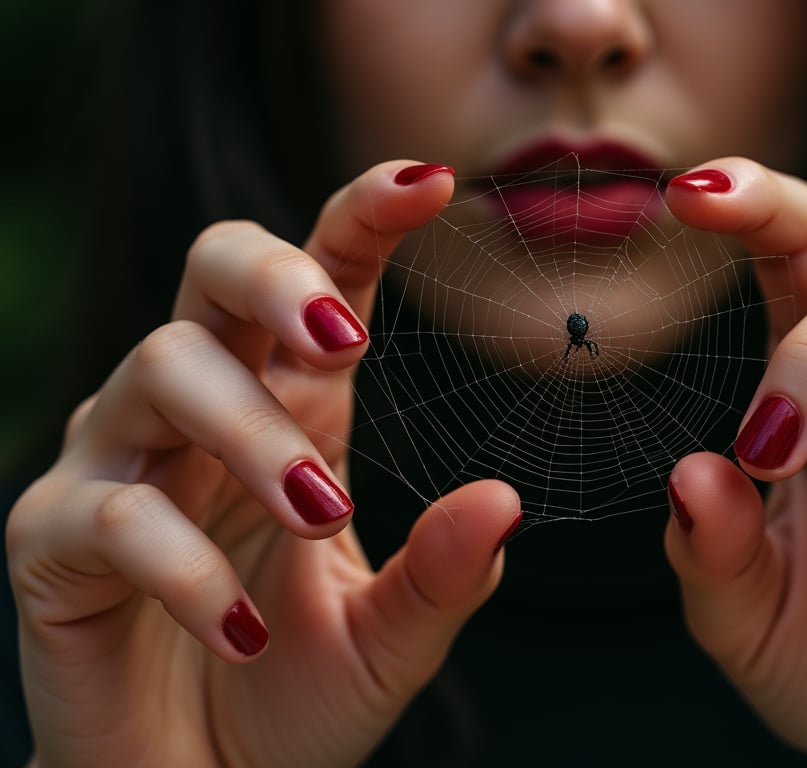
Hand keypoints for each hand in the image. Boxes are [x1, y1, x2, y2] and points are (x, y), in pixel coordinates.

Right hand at [7, 162, 521, 766]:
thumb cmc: (292, 696)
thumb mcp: (389, 641)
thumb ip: (445, 576)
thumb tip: (504, 500)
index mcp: (296, 410)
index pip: (322, 280)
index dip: (363, 218)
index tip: (431, 182)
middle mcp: (206, 412)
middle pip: (211, 269)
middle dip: (272, 277)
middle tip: (344, 343)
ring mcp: (123, 466)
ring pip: (160, 372)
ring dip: (250, 435)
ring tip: (324, 514)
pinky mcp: (55, 542)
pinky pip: (107, 515)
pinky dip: (184, 567)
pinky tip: (243, 631)